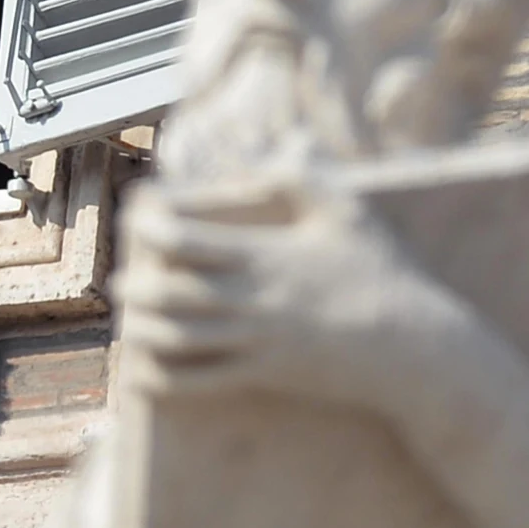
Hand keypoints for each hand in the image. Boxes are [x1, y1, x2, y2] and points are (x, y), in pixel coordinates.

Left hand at [114, 181, 513, 408]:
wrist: (411, 350)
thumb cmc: (381, 274)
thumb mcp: (347, 213)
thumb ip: (306, 177)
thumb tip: (280, 146)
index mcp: (265, 256)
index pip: (189, 239)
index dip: (153, 228)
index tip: (136, 219)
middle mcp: (252, 300)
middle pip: (173, 293)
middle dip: (137, 286)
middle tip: (117, 282)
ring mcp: (256, 342)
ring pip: (180, 339)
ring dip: (144, 330)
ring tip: (127, 320)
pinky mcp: (264, 376)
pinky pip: (202, 382)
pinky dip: (166, 380)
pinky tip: (144, 376)